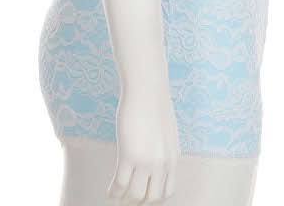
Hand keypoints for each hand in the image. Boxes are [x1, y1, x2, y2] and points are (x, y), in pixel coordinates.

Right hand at [107, 84, 179, 202]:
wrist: (147, 89)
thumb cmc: (155, 104)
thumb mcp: (167, 132)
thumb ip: (163, 150)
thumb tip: (155, 159)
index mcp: (173, 159)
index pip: (167, 193)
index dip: (154, 200)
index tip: (144, 199)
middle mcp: (162, 164)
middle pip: (152, 199)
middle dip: (140, 203)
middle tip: (129, 201)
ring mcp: (146, 161)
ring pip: (135, 196)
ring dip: (125, 199)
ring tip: (118, 197)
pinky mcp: (129, 155)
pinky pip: (120, 184)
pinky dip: (114, 192)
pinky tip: (110, 191)